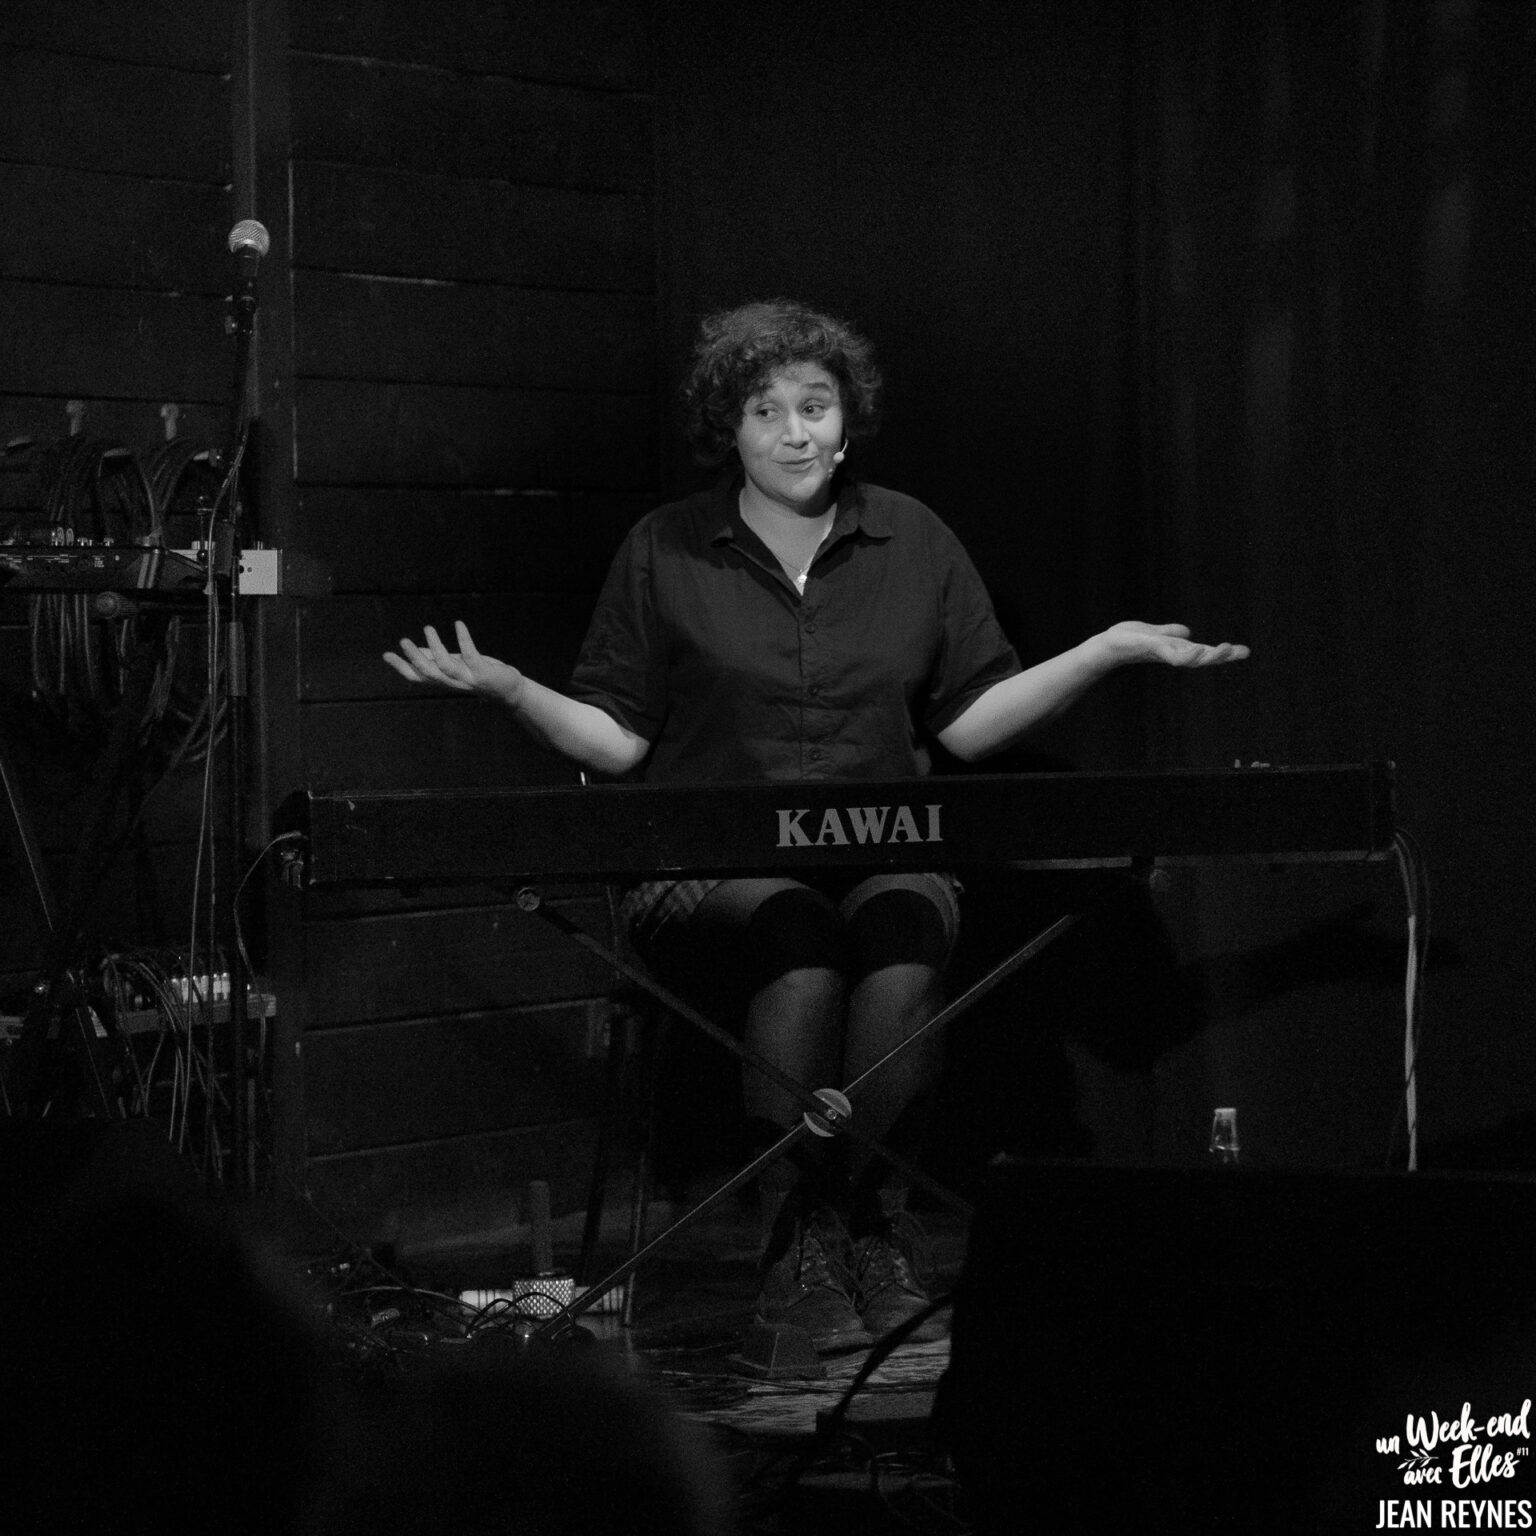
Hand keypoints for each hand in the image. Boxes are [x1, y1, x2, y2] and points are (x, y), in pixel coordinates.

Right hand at [382, 621, 525, 705]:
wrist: (508, 690)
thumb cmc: (479, 675)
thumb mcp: (455, 667)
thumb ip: (436, 660)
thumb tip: (416, 651)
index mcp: (444, 681)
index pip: (418, 677)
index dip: (401, 667)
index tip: (386, 655)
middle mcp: (453, 683)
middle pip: (429, 673)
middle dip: (414, 658)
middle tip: (403, 641)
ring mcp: (468, 679)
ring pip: (446, 666)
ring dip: (435, 647)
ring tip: (428, 628)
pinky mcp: (483, 672)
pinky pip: (471, 655)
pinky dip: (464, 639)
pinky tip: (458, 624)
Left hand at [1098, 621, 1249, 668]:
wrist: (1105, 647)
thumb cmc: (1126, 641)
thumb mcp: (1153, 634)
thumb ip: (1170, 633)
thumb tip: (1187, 633)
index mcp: (1176, 649)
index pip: (1204, 651)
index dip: (1223, 653)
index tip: (1245, 651)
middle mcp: (1172, 653)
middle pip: (1202, 657)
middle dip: (1222, 656)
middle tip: (1243, 652)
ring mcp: (1162, 652)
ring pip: (1190, 658)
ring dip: (1207, 655)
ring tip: (1223, 649)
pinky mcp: (1150, 648)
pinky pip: (1171, 654)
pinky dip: (1185, 654)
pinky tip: (1196, 649)